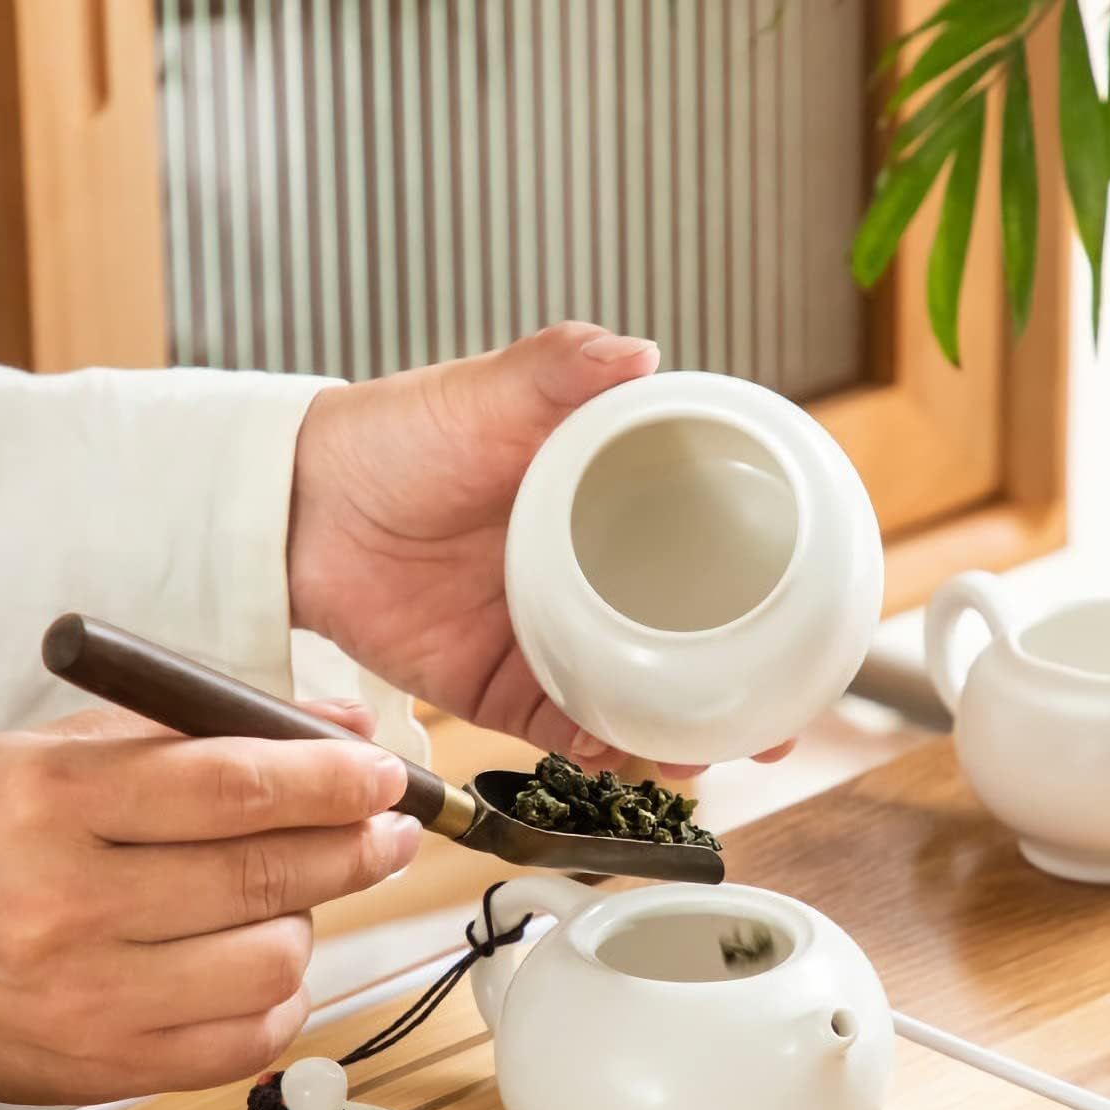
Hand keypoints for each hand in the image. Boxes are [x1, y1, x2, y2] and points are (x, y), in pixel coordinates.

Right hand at [0, 703, 418, 1103]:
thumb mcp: (56, 754)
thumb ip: (198, 729)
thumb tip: (334, 724)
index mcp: (54, 801)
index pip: (232, 784)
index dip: (330, 778)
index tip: (382, 774)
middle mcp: (71, 903)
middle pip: (267, 874)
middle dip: (358, 846)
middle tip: (388, 829)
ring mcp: (88, 996)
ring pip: (273, 963)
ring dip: (311, 923)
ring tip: (291, 898)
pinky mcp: (104, 1067)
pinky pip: (246, 1044)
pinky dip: (281, 1001)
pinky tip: (265, 966)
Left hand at [288, 323, 793, 774]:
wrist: (296, 510)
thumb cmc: (394, 438)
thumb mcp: (484, 393)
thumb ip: (557, 369)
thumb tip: (640, 351)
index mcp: (604, 507)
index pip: (707, 549)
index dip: (766, 590)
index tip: (813, 626)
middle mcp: (589, 578)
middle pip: (687, 642)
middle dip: (741, 689)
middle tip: (779, 726)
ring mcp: (550, 637)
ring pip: (637, 697)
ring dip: (678, 732)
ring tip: (707, 753)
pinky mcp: (501, 686)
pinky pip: (563, 730)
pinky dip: (596, 750)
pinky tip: (622, 758)